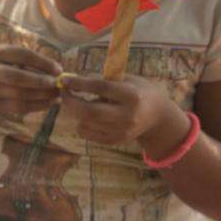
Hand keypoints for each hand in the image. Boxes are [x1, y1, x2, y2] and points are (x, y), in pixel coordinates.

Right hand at [0, 45, 61, 115]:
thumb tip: (58, 71)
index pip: (23, 56)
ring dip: (42, 96)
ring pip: (20, 95)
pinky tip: (49, 103)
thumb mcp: (7, 56)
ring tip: (57, 94)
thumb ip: (29, 60)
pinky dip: (37, 106)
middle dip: (40, 81)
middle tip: (57, 84)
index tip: (59, 70)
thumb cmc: (0, 67)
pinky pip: (19, 107)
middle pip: (18, 77)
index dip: (44, 63)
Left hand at [58, 75, 187, 151]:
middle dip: (71, 102)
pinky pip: (87, 134)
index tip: (63, 79)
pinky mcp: (115, 141)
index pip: (101, 88)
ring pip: (85, 124)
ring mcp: (121, 131)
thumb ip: (104, 80)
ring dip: (75, 112)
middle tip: (63, 93)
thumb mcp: (128, 80)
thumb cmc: (138, 91)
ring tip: (79, 102)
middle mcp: (127, 116)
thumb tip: (74, 80)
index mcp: (132, 96)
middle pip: (90, 111)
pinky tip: (88, 115)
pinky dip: (81, 123)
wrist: (157, 117)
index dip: (79, 83)